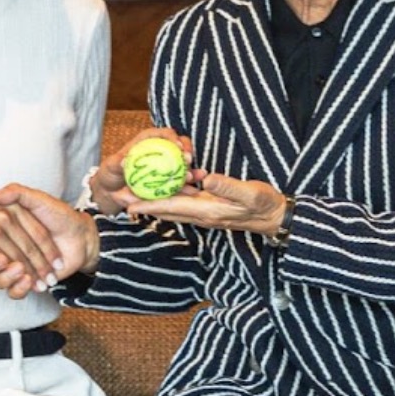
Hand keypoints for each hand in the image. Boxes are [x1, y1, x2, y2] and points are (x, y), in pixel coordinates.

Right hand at [0, 183, 100, 295]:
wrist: (81, 235)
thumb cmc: (59, 215)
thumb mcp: (37, 199)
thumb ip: (17, 193)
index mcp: (1, 232)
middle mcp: (5, 250)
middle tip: (4, 262)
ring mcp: (15, 267)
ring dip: (8, 280)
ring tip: (23, 274)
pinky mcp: (27, 280)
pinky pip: (14, 292)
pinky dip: (20, 289)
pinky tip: (33, 283)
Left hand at [89, 126, 192, 214]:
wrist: (112, 191)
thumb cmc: (110, 174)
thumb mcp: (110, 167)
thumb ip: (117, 163)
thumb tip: (124, 161)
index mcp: (148, 141)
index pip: (164, 133)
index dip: (173, 137)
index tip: (177, 146)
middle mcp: (160, 150)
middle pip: (179, 144)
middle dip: (187, 150)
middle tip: (189, 160)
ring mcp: (166, 164)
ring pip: (184, 162)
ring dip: (192, 167)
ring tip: (197, 175)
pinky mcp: (169, 178)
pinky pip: (181, 179)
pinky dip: (189, 182)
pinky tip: (197, 186)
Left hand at [125, 169, 289, 238]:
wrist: (275, 217)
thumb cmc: (264, 205)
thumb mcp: (249, 193)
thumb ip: (228, 186)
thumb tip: (206, 179)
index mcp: (208, 211)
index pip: (172, 207)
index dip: (148, 205)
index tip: (127, 204)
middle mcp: (202, 213)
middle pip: (166, 208)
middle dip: (142, 203)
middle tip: (119, 195)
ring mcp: (205, 212)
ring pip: (172, 205)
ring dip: (152, 199)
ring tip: (132, 190)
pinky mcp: (210, 207)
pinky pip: (184, 201)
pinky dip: (170, 194)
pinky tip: (163, 184)